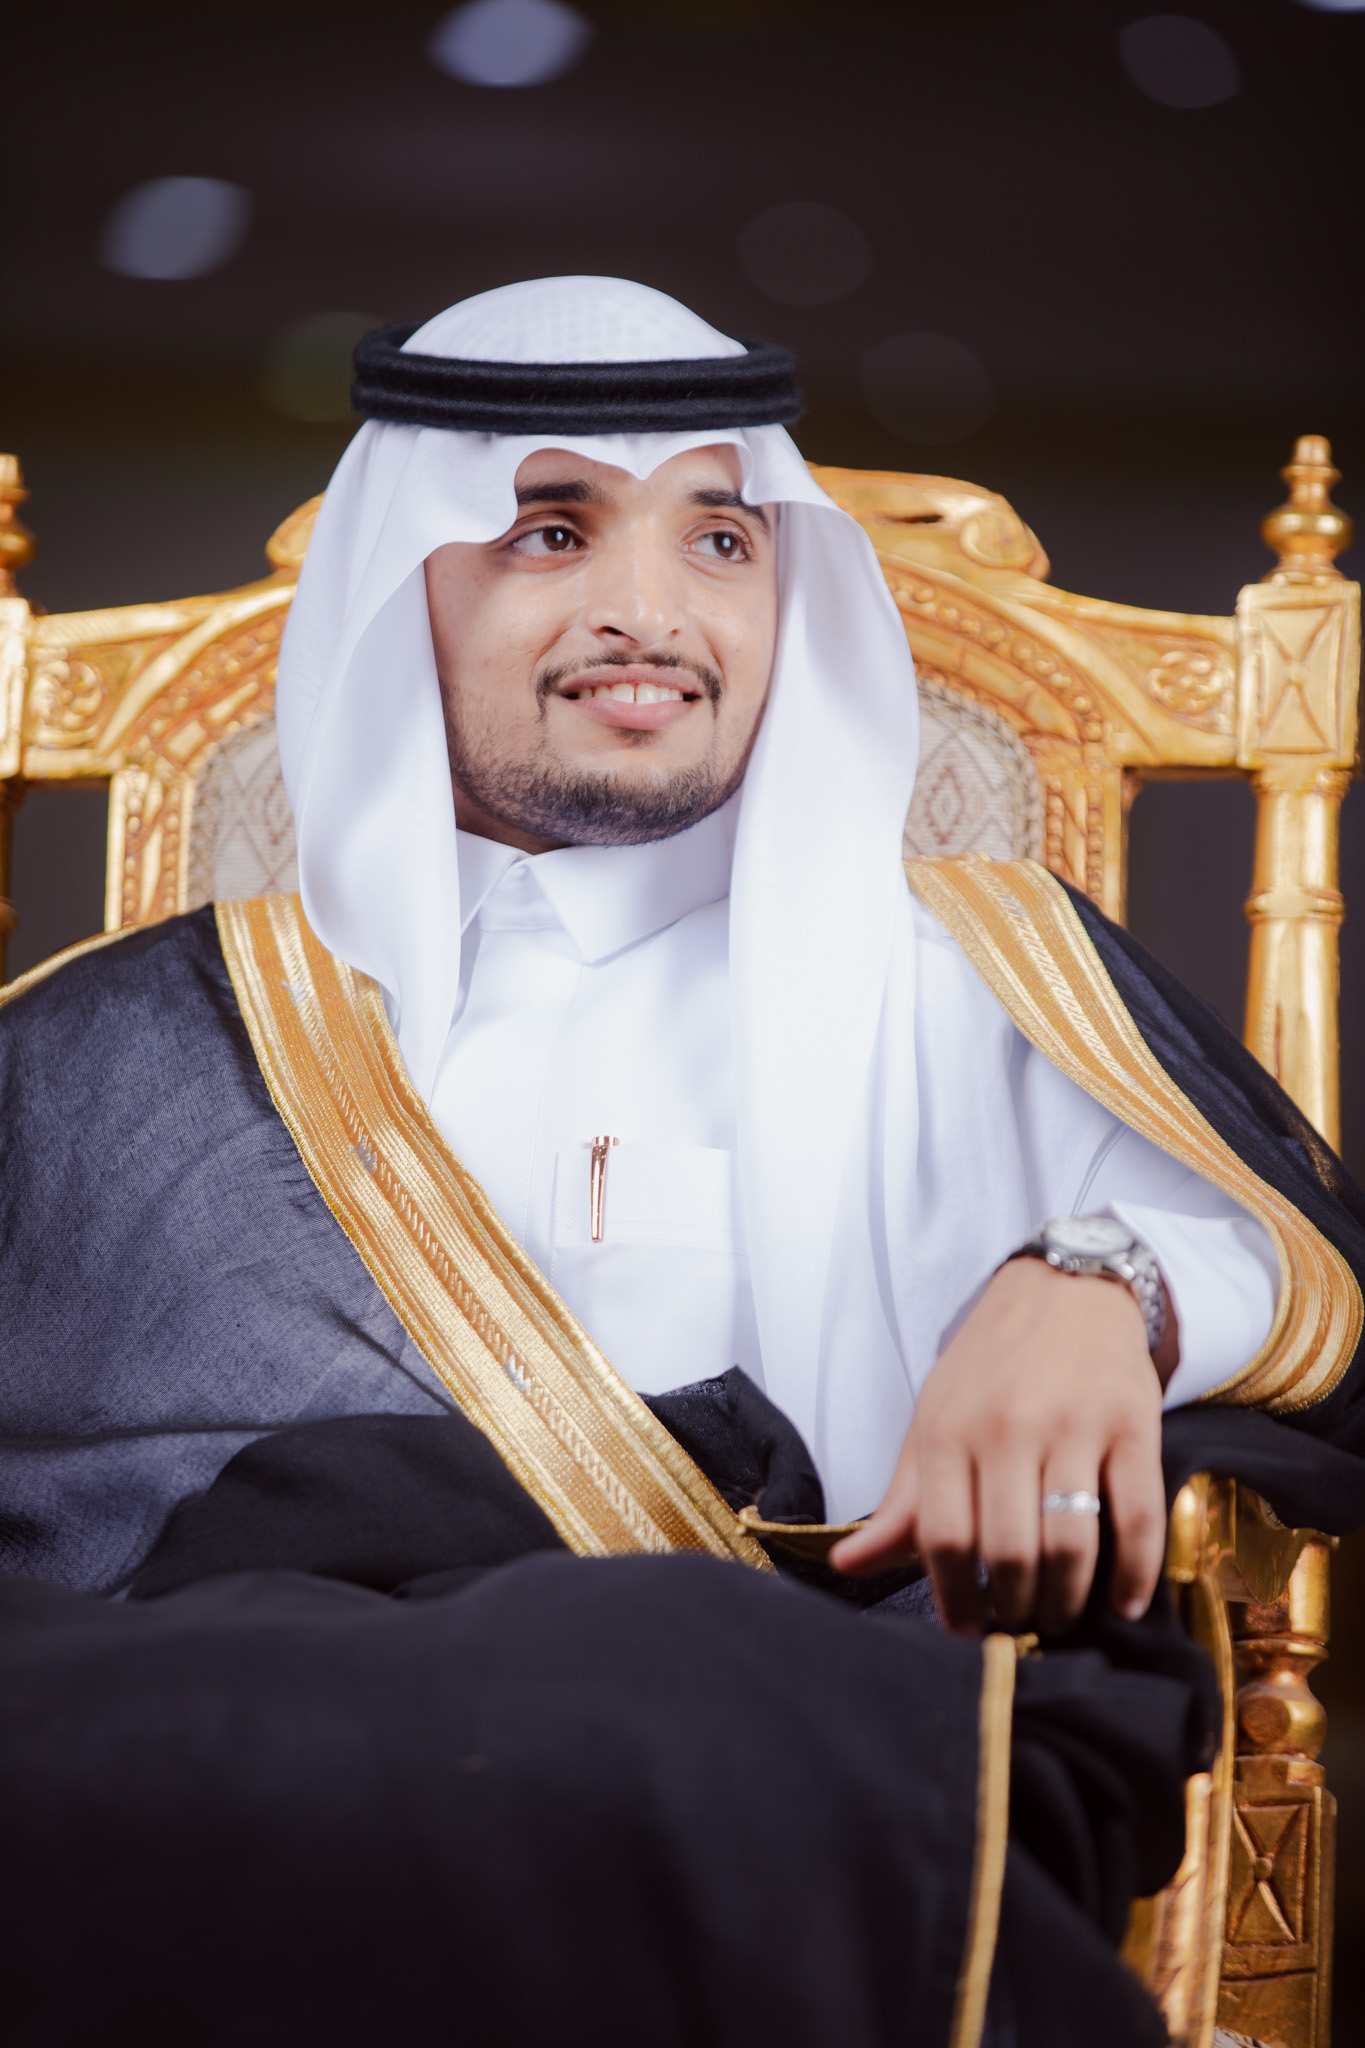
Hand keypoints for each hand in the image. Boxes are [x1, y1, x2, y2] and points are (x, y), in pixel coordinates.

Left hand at [829, 1257, 1169, 1634]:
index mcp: (948, 1429)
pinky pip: (1137, 1518)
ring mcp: (1073, 1426)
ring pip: (1071, 1544)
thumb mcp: (934, 1420)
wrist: (1068, 1288)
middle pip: (1010, 1552)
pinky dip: (1134, 1575)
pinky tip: (1123, 1600)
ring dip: (1068, 1600)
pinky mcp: (1133, 1425)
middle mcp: (1006, 1427)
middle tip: (1021, 1622)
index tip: (968, 1627)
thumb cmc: (991, 1366)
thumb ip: (902, 1502)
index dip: (956, 1600)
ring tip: (1062, 1613)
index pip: (943, 1539)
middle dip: (1016, 1607)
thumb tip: (846, 1566)